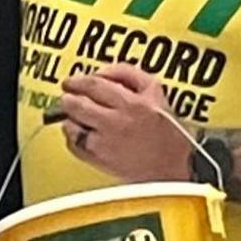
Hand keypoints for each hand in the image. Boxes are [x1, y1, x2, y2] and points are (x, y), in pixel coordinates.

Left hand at [57, 64, 198, 182]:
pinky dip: (74, 137)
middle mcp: (116, 123)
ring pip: (72, 124)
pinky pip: (74, 145)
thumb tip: (102, 72)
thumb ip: (128, 73)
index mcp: (132, 104)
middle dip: (68, 98)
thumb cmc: (166, 132)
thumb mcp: (155, 92)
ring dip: (71, 118)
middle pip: (77, 104)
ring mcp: (105, 143)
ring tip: (80, 117)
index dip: (77, 80)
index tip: (71, 82)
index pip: (94, 85)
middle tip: (69, 97)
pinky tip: (85, 135)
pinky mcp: (98, 160)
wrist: (171, 168)